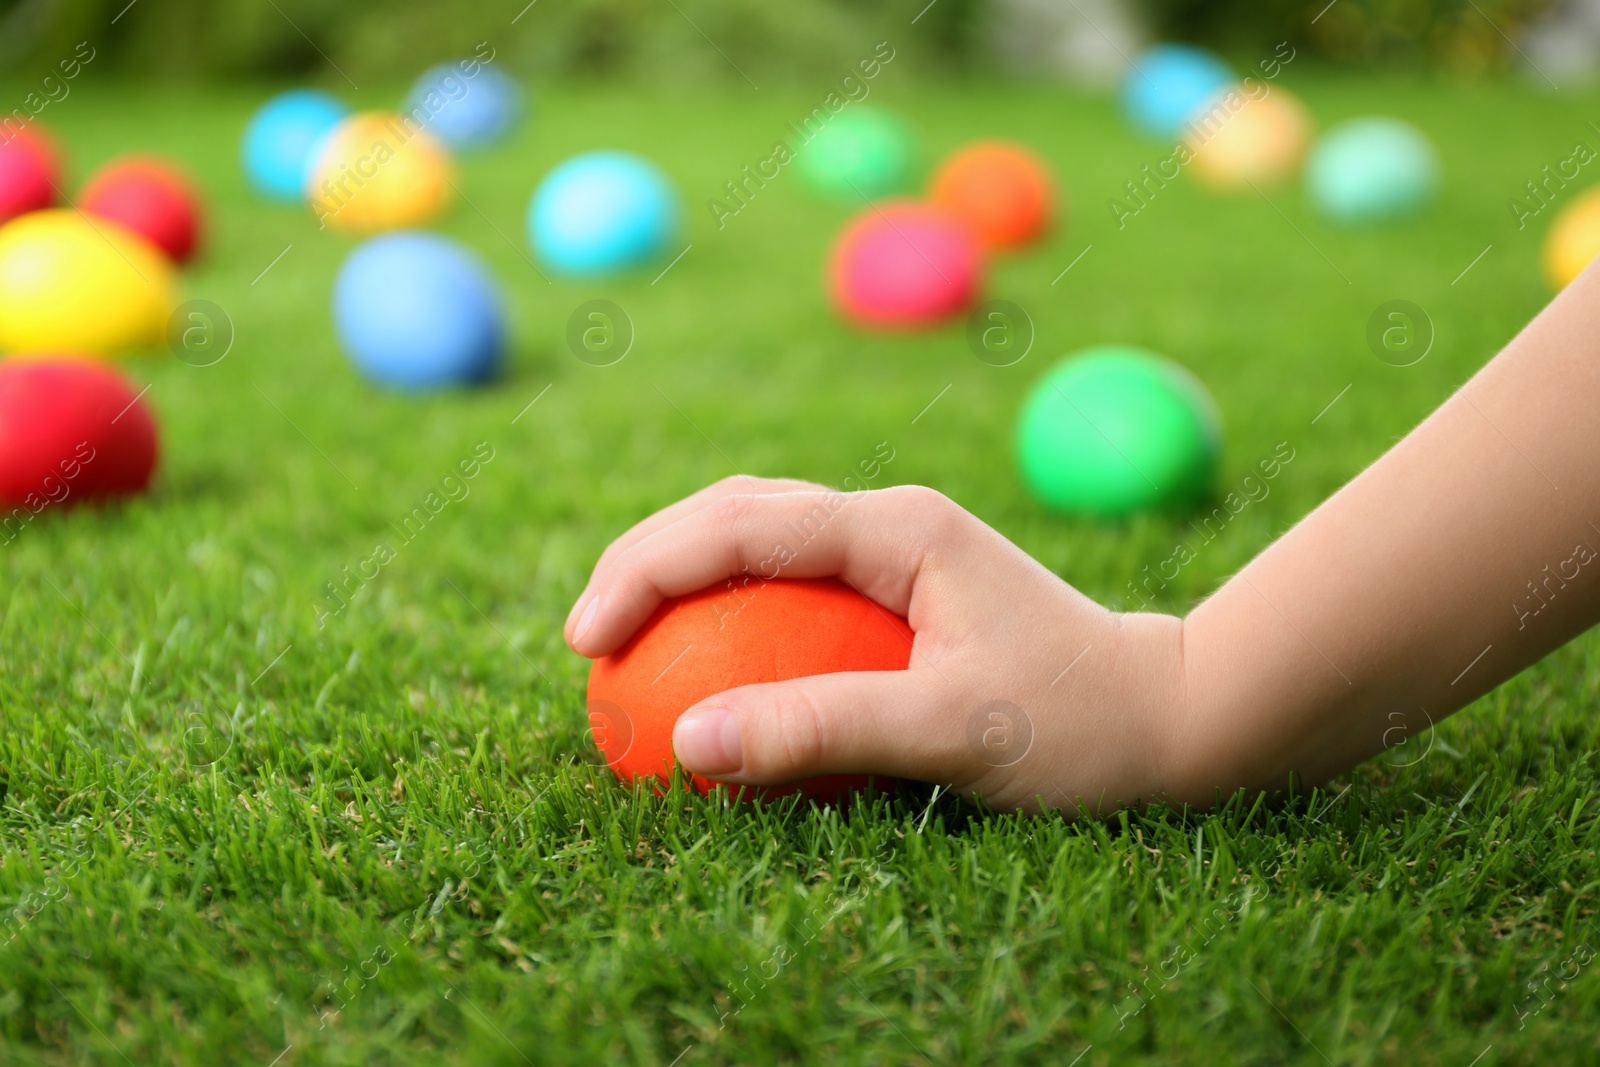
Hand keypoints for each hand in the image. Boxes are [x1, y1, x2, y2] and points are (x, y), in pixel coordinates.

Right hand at [565, 477, 1189, 813]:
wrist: (1169, 717)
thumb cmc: (1076, 725)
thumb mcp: (950, 734)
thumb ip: (819, 731)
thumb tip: (687, 742)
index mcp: (896, 526)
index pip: (739, 525)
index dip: (646, 570)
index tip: (587, 639)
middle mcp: (888, 519)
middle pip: (734, 512)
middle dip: (646, 560)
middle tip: (585, 640)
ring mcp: (893, 549)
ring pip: (756, 540)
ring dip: (683, 578)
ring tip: (625, 642)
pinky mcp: (898, 586)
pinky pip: (789, 587)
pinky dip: (731, 615)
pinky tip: (708, 668)